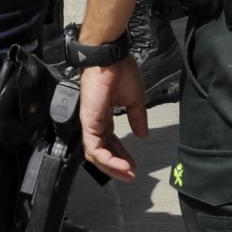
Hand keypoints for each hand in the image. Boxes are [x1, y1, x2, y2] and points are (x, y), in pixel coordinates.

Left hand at [79, 59, 148, 182]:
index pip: (110, 142)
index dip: (121, 155)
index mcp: (104, 115)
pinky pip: (94, 148)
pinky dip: (108, 160)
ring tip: (128, 174)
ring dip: (112, 167)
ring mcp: (90, 123)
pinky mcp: (89, 122)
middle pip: (102, 152)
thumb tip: (143, 134)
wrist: (110, 57)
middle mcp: (95, 121)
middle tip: (130, 175)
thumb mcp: (134, 99)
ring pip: (95, 155)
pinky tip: (122, 165)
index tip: (133, 164)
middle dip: (116, 166)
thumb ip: (137, 118)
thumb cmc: (119, 70)